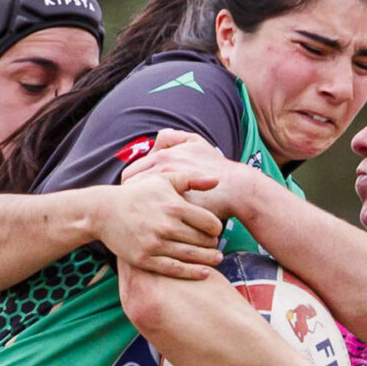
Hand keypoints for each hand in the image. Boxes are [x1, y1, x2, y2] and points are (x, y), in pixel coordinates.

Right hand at [96, 174, 222, 280]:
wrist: (104, 211)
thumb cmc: (137, 194)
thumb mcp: (163, 179)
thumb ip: (191, 179)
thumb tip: (217, 180)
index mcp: (174, 206)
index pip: (210, 222)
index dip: (217, 228)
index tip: (216, 230)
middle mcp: (167, 226)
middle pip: (203, 241)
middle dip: (213, 243)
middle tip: (216, 245)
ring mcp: (155, 244)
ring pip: (191, 256)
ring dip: (208, 259)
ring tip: (216, 258)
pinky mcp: (145, 259)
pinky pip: (175, 269)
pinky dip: (192, 272)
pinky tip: (204, 272)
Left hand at [120, 130, 248, 217]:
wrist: (237, 190)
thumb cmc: (216, 168)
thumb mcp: (196, 142)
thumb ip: (173, 137)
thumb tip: (157, 138)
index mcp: (162, 158)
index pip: (129, 175)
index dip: (130, 186)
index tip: (135, 196)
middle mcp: (160, 174)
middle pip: (129, 191)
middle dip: (129, 200)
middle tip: (136, 209)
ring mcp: (166, 195)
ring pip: (139, 207)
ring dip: (137, 213)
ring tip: (143, 220)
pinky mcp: (175, 212)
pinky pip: (153, 220)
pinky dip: (150, 224)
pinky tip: (154, 228)